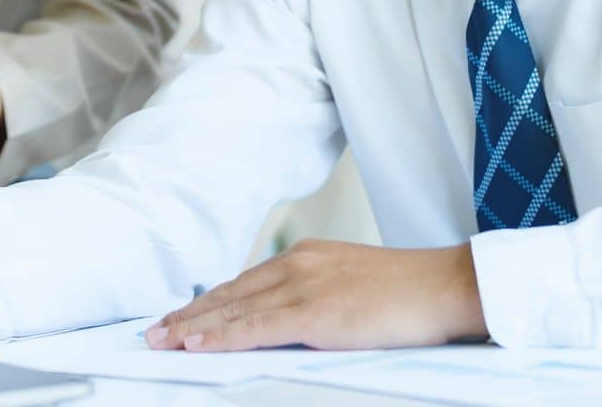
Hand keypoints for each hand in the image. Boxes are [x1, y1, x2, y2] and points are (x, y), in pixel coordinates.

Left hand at [144, 241, 486, 351]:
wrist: (448, 285)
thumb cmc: (412, 294)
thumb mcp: (354, 291)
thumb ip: (320, 303)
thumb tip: (294, 329)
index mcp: (308, 258)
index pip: (245, 284)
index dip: (210, 304)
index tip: (183, 317)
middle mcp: (298, 264)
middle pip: (230, 294)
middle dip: (190, 315)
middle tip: (154, 331)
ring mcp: (303, 286)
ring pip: (233, 309)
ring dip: (192, 326)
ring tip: (160, 340)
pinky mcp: (314, 311)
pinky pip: (255, 326)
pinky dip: (220, 336)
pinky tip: (195, 343)